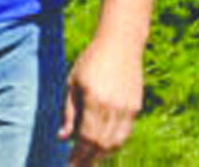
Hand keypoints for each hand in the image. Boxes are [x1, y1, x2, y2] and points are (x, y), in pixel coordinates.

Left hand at [59, 35, 143, 163]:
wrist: (120, 44)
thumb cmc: (90, 61)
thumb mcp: (72, 83)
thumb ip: (68, 112)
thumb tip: (63, 139)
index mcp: (94, 101)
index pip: (86, 139)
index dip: (78, 156)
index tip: (69, 165)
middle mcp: (113, 108)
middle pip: (101, 145)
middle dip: (89, 160)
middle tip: (77, 166)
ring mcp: (127, 109)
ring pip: (115, 142)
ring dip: (102, 155)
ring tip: (89, 161)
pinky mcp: (135, 107)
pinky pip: (125, 134)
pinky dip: (114, 144)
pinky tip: (104, 148)